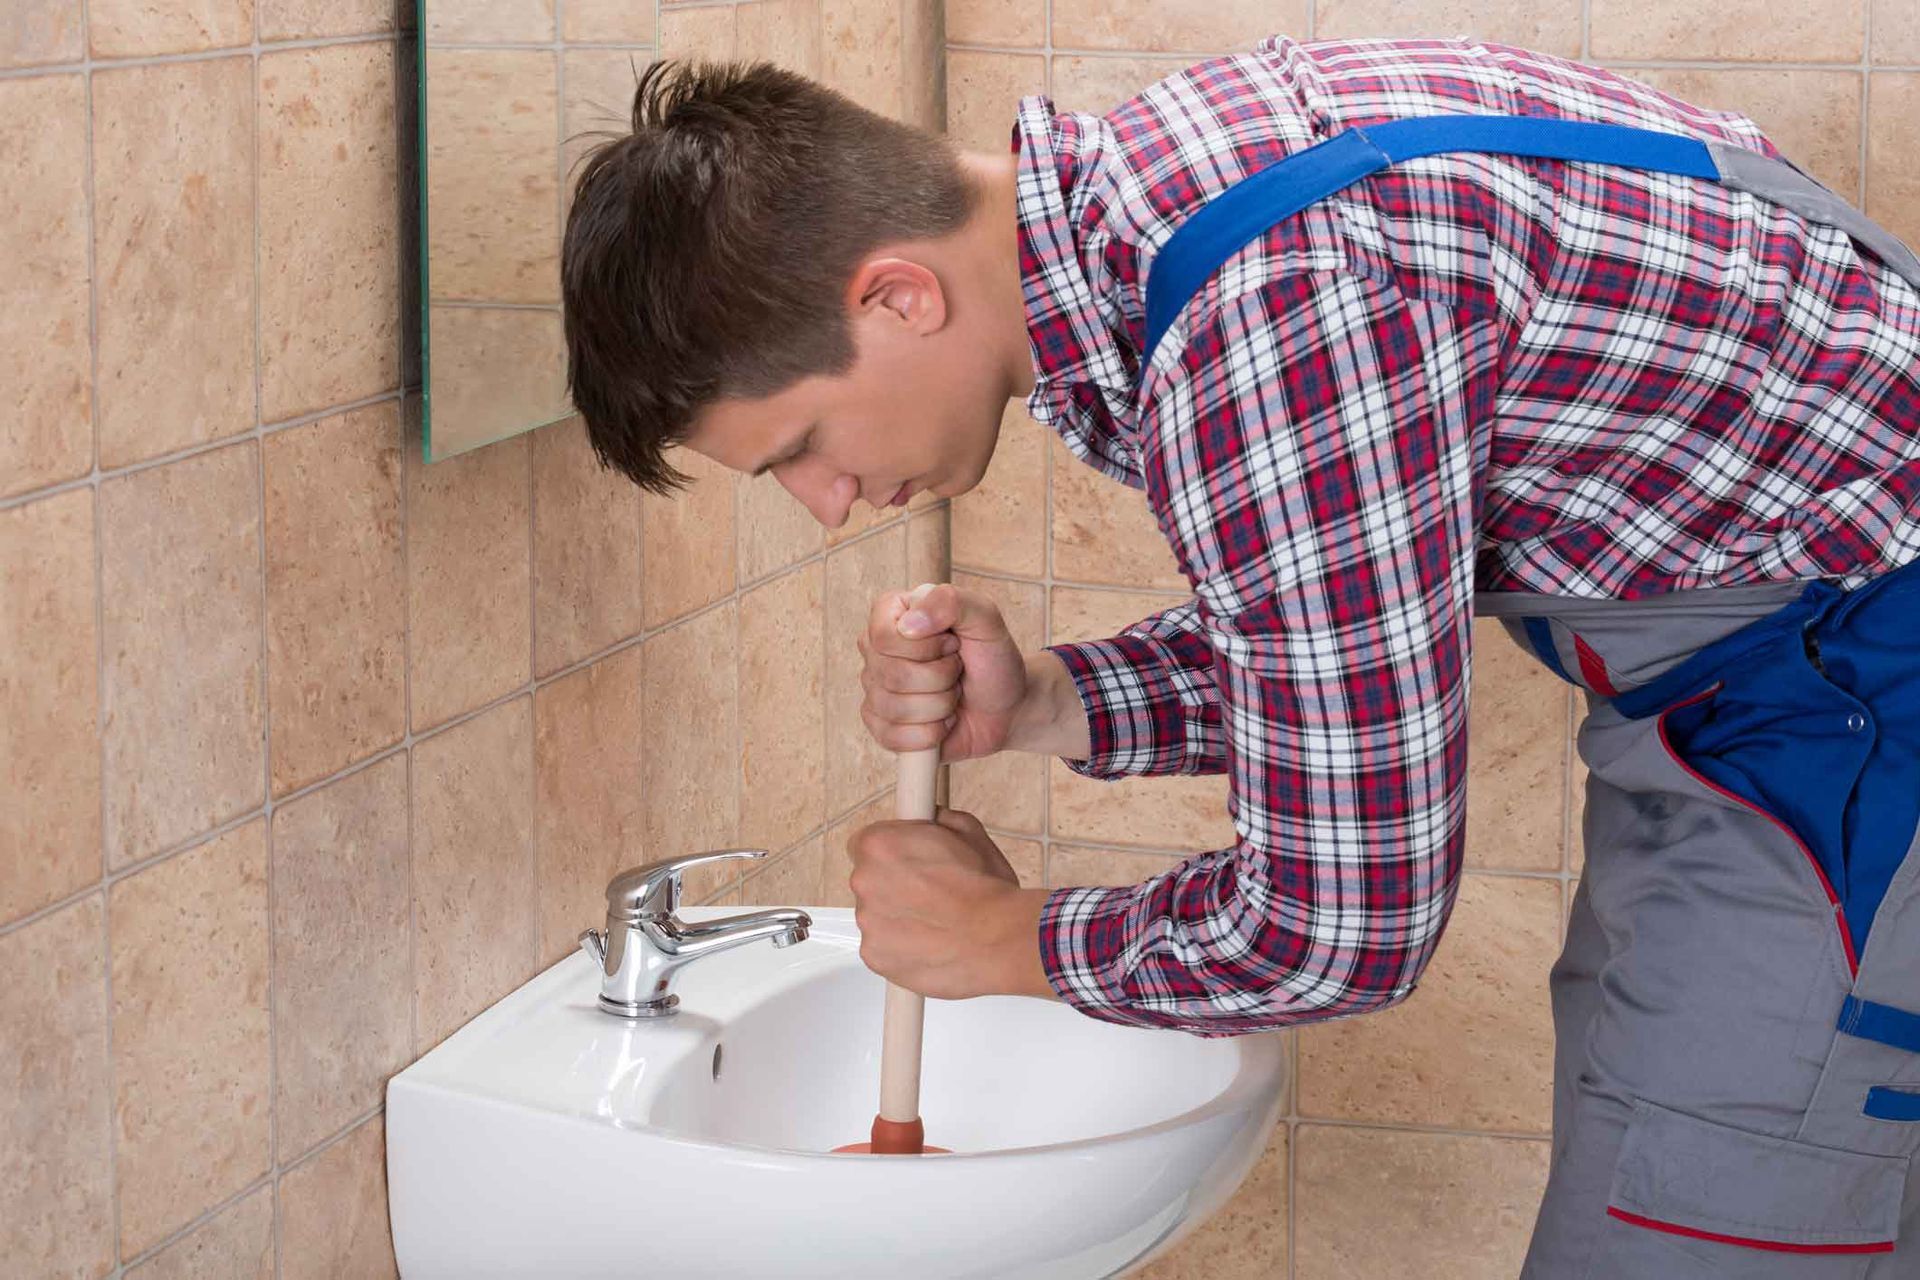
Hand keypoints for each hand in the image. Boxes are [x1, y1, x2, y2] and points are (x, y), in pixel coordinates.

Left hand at [846, 807, 1058, 1001]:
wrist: (998, 939)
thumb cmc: (986, 889)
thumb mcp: (970, 834)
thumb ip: (940, 821)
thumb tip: (934, 819)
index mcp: (879, 845)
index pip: (865, 843)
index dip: (891, 852)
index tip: (908, 860)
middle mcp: (864, 882)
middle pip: (869, 881)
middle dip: (893, 885)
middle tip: (930, 893)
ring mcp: (867, 922)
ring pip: (876, 916)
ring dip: (897, 917)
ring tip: (936, 921)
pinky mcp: (874, 956)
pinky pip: (882, 947)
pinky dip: (900, 947)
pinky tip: (930, 943)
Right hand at [859, 583, 1026, 761]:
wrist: (1007, 706)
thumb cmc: (992, 659)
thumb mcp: (985, 618)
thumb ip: (950, 602)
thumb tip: (909, 624)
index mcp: (891, 615)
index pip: (884, 637)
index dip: (926, 647)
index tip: (953, 644)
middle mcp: (875, 652)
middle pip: (892, 675)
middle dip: (941, 678)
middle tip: (957, 671)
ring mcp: (875, 691)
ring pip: (895, 708)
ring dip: (940, 705)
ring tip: (952, 695)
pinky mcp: (882, 728)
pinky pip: (894, 737)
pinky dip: (931, 733)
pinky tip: (943, 721)